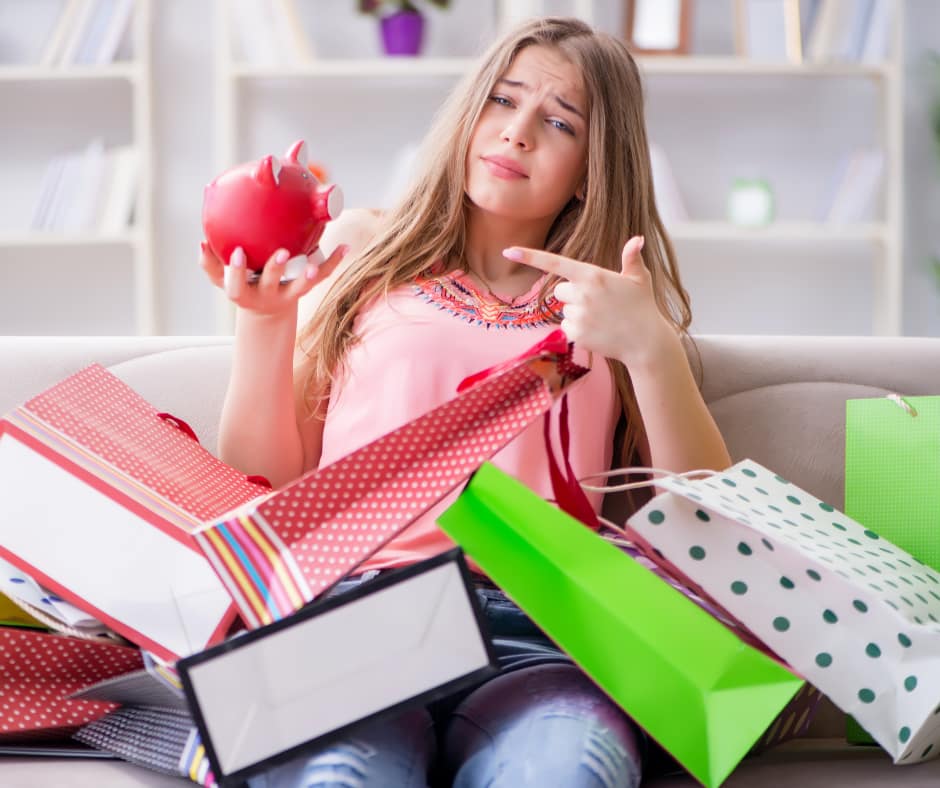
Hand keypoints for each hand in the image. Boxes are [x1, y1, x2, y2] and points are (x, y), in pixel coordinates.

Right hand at [200, 243, 347, 316]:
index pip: (236, 286)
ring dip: (308, 274)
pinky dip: (334, 262)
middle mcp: (267, 296)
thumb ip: (211, 263)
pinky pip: (321, 276)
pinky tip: (346, 247)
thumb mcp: (222, 280)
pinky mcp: (305, 289)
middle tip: (281, 253)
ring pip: (300, 287)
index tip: (237, 252)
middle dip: (275, 269)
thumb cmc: (242, 286)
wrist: (266, 309)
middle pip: (270, 285)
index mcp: (244, 294)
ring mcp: (288, 294)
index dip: (235, 271)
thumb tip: (202, 241)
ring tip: (314, 261)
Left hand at [504, 236, 675, 368]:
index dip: (530, 256)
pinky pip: (566, 327)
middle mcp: (581, 294)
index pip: (555, 262)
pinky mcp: (576, 334)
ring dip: (577, 313)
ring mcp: (578, 315)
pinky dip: (578, 330)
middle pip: (560, 290)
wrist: (646, 342)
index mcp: (592, 275)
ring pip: (564, 310)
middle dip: (573, 295)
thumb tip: (637, 239)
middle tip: (598, 302)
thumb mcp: (639, 279)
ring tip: (601, 318)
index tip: (508, 250)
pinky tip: (597, 331)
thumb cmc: (643, 307)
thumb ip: (632, 258)